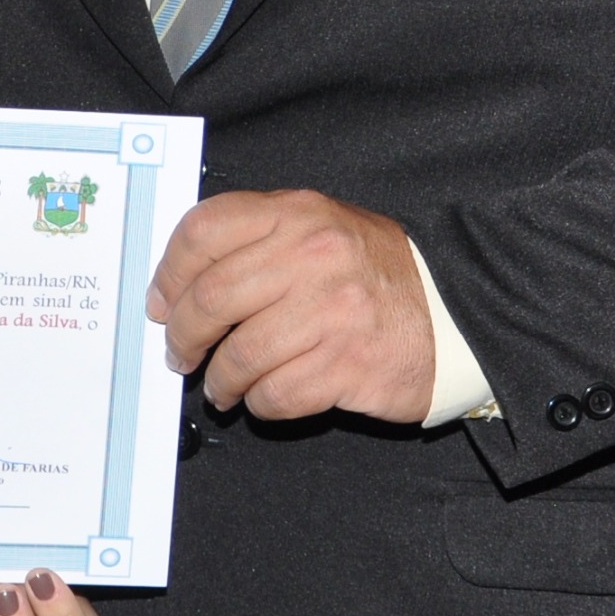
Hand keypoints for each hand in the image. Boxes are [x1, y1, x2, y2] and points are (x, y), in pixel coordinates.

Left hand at [145, 188, 436, 423]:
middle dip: (182, 336)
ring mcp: (332, 312)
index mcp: (297, 213)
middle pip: (210, 299)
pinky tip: (262, 397)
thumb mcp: (319, 227)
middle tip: (180, 354)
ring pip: (238, 355)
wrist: (454, 310)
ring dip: (218, 379)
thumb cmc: (373, 273)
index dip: (168, 273)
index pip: (204, 231)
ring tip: (221, 385)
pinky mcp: (348, 365)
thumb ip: (257, 240)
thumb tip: (179, 283)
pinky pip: (275, 394)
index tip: (160, 302)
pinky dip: (258, 402)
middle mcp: (312, 256)